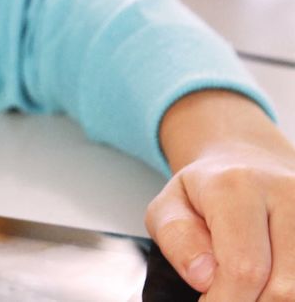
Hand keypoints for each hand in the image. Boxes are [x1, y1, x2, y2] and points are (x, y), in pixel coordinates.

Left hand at [147, 90, 294, 300]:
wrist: (245, 164)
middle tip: (222, 297)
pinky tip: (265, 282)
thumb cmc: (203, 192)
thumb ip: (177, 240)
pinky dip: (286, 291)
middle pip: (283, 287)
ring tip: (243, 288)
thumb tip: (204, 278)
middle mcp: (286, 194)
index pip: (243, 267)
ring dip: (271, 299)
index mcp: (236, 187)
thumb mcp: (168, 208)